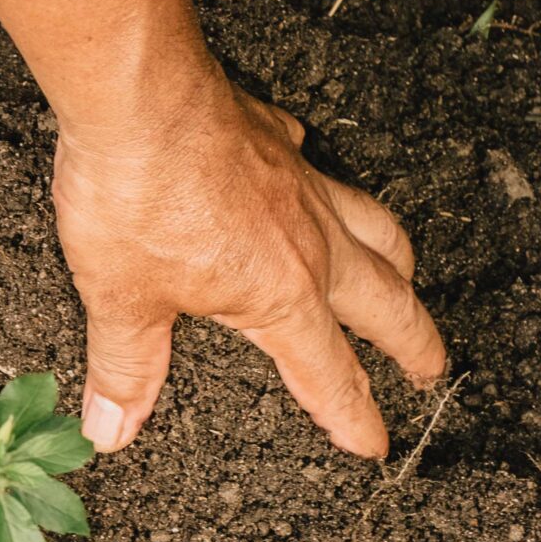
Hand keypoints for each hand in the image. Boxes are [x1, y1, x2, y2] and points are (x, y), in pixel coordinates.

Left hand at [53, 78, 446, 458]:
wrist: (138, 97)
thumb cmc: (134, 195)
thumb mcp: (120, 300)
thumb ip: (126, 369)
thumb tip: (111, 429)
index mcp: (280, 293)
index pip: (328, 373)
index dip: (351, 415)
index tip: (372, 444)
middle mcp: (309, 241)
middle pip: (385, 303)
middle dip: (412, 343)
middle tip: (429, 369)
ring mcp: (301, 185)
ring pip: (376, 229)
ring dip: (397, 264)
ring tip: (404, 280)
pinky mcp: (277, 139)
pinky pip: (319, 169)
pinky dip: (325, 187)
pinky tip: (312, 185)